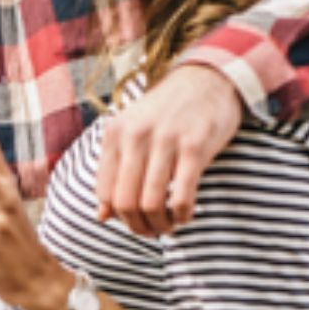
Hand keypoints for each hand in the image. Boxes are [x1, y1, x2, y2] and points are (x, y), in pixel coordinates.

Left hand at [95, 64, 243, 235]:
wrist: (208, 78)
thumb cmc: (167, 112)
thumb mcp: (132, 132)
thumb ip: (114, 170)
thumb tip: (101, 217)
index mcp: (115, 134)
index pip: (105, 192)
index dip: (118, 216)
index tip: (134, 220)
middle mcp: (135, 136)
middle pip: (125, 202)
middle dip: (137, 226)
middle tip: (151, 231)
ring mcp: (165, 140)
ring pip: (150, 203)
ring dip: (160, 224)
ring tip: (169, 225)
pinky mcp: (195, 147)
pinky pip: (180, 196)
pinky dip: (181, 215)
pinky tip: (186, 215)